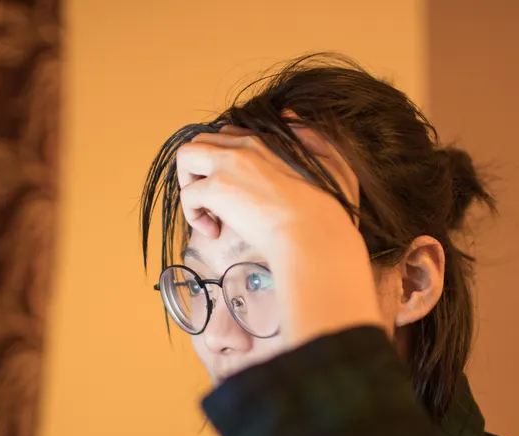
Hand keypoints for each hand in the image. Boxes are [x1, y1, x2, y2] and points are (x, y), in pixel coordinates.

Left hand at [175, 125, 383, 347]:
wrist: (315, 234)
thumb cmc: (330, 210)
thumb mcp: (333, 163)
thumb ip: (313, 137)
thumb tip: (292, 117)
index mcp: (270, 139)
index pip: (231, 135)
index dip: (226, 162)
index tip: (238, 190)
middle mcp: (246, 144)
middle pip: (203, 140)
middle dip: (200, 169)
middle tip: (215, 201)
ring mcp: (229, 163)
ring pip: (186, 157)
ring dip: (190, 184)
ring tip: (208, 212)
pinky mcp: (217, 188)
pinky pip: (187, 195)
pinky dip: (194, 215)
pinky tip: (215, 232)